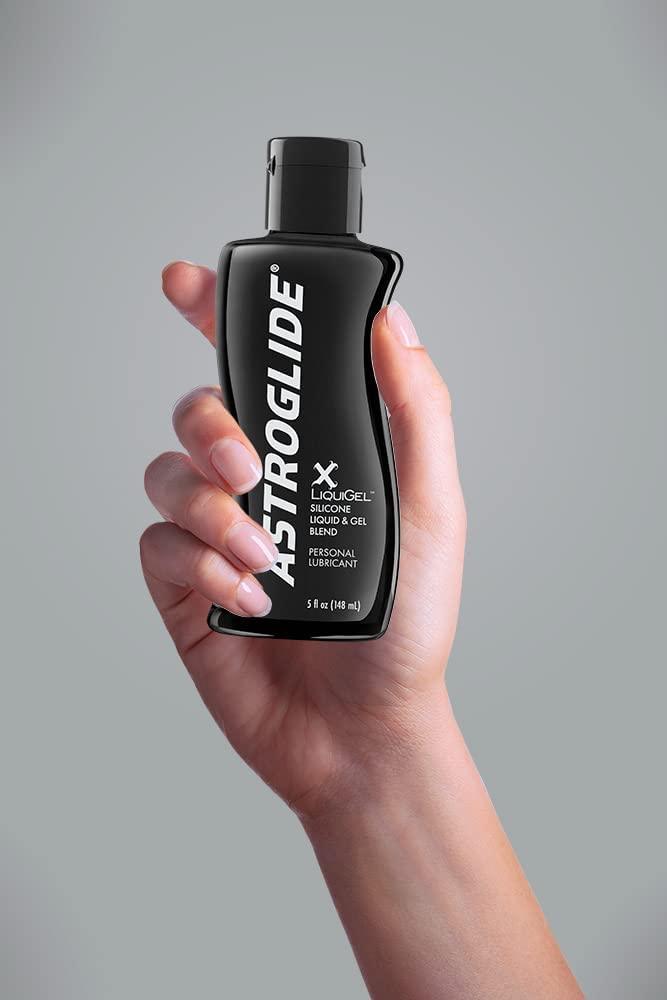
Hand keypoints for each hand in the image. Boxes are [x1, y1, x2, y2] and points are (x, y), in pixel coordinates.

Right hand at [141, 261, 465, 819]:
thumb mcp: (432, 510)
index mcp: (316, 455)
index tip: (186, 281)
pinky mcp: (184, 585)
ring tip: (263, 557)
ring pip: (168, 472)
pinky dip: (199, 562)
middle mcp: (262, 484)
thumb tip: (393, 324)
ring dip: (211, 507)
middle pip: (199, 409)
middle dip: (211, 423)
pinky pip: (159, 542)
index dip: (217, 315)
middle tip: (249, 466)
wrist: (366, 729)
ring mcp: (219, 533)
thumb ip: (415, 413)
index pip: (260, 369)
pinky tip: (246, 595)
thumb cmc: (409, 627)